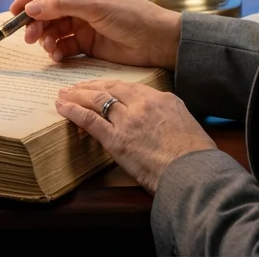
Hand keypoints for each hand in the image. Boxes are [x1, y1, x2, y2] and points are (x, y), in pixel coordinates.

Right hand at [10, 0, 180, 68]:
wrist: (158, 42)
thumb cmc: (133, 15)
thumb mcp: (95, 6)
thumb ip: (61, 5)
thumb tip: (30, 8)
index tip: (16, 10)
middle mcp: (82, 0)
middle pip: (48, 8)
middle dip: (36, 21)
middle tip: (28, 35)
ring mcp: (84, 22)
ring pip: (54, 28)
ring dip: (46, 37)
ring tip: (46, 46)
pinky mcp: (87, 42)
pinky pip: (64, 45)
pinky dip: (57, 50)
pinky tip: (57, 55)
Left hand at [56, 80, 215, 193]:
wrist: (193, 172)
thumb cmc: (195, 155)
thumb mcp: (186, 124)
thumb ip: (167, 115)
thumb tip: (157, 119)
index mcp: (162, 98)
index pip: (128, 87)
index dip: (109, 86)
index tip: (98, 86)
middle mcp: (143, 104)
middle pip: (109, 89)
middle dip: (89, 87)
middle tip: (75, 87)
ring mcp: (128, 120)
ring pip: (97, 100)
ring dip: (77, 96)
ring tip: (63, 95)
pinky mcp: (117, 139)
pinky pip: (90, 120)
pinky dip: (74, 112)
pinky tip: (63, 109)